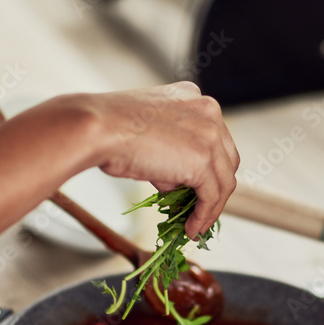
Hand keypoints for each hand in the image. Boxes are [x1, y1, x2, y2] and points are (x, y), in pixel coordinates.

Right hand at [76, 82, 238, 237]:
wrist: (97, 128)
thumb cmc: (110, 128)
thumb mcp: (150, 134)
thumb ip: (171, 154)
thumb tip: (178, 187)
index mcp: (193, 97)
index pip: (214, 138)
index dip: (208, 167)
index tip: (197, 189)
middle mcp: (208, 111)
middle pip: (226, 159)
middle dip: (214, 187)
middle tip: (198, 210)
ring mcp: (209, 135)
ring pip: (223, 181)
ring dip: (211, 208)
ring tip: (195, 226)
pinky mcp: (203, 160)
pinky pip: (212, 196)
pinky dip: (204, 216)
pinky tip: (192, 228)